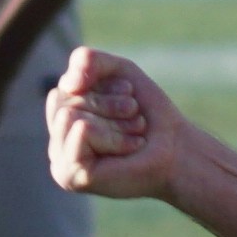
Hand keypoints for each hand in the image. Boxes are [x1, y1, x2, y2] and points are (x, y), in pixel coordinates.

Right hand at [44, 45, 192, 202]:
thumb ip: (87, 60)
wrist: (179, 150)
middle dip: (108, 104)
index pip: (64, 86)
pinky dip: (113, 135)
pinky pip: (82, 131)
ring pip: (70, 115)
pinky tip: (130, 149)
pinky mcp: (70, 176)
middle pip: (65, 100)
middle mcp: (57, 142)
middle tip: (136, 121)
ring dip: (114, 121)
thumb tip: (69, 84)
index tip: (129, 97)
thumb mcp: (119, 73)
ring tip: (134, 135)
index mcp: (62, 119)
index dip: (102, 86)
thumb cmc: (149, 115)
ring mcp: (60, 161)